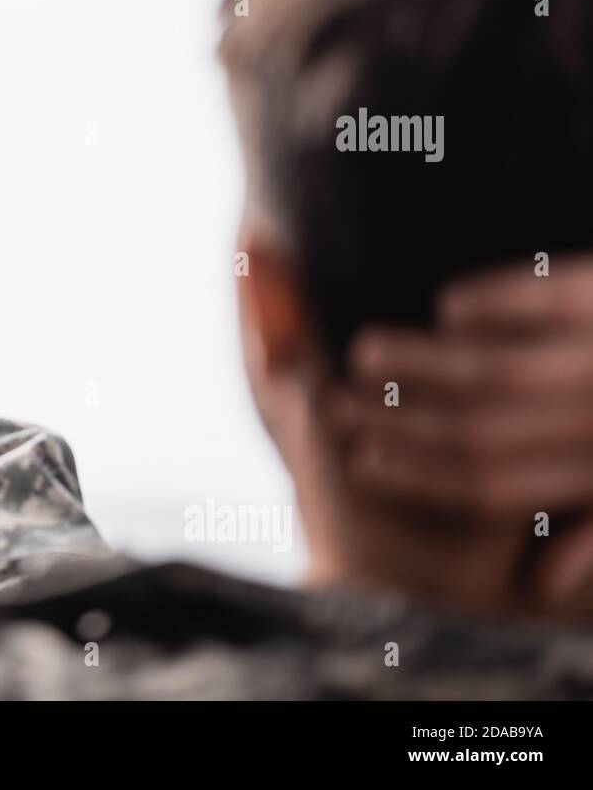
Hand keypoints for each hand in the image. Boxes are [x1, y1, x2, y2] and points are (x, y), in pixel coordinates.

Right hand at [332, 256, 592, 616]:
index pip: (493, 486)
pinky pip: (542, 294)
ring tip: (366, 350)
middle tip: (336, 400)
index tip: (364, 459)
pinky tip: (448, 303)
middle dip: (398, 420)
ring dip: (420, 361)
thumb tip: (539, 583)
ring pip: (493, 367)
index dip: (420, 475)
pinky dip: (489, 300)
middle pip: (477, 429)